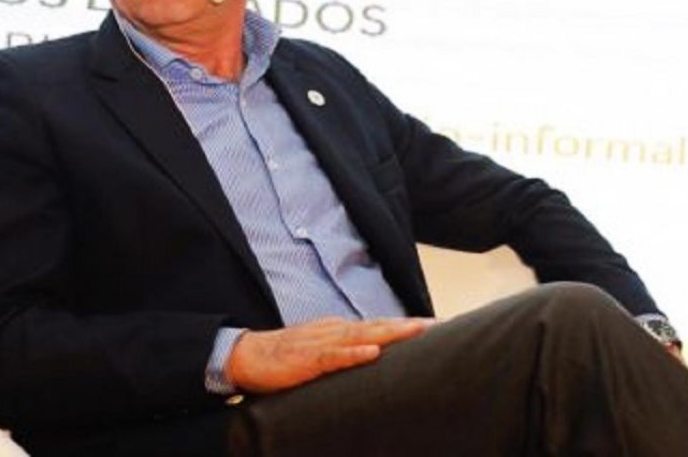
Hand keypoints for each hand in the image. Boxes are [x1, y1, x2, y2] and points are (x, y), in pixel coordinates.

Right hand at [226, 316, 433, 393]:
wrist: (247, 356)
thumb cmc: (285, 359)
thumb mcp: (322, 354)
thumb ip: (345, 356)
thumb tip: (373, 361)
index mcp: (340, 330)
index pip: (380, 326)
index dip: (408, 326)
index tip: (437, 327)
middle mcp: (335, 331)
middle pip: (379, 326)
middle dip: (410, 326)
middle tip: (440, 325)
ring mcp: (321, 342)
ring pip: (361, 335)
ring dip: (391, 333)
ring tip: (418, 331)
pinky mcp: (306, 358)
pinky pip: (333, 356)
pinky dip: (352, 353)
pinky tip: (371, 353)